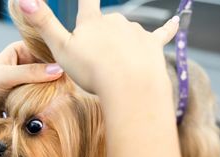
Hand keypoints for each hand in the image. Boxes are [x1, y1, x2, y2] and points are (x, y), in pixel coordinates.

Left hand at [0, 41, 62, 156]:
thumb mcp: (5, 77)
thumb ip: (31, 73)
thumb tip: (58, 70)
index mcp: (18, 50)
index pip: (43, 48)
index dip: (54, 56)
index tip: (66, 66)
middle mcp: (25, 64)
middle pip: (48, 66)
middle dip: (55, 75)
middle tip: (67, 83)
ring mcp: (28, 83)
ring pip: (48, 83)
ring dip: (52, 89)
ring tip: (61, 95)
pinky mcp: (30, 99)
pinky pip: (45, 98)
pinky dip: (48, 101)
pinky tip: (55, 104)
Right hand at [16, 0, 178, 95]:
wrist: (128, 85)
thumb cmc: (92, 71)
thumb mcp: (60, 49)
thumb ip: (43, 23)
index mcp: (91, 22)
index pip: (86, 2)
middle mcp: (114, 20)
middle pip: (105, 23)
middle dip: (100, 37)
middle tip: (94, 63)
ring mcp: (135, 31)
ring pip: (126, 33)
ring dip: (121, 45)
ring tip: (115, 69)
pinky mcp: (152, 44)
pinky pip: (161, 32)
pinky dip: (169, 27)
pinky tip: (176, 22)